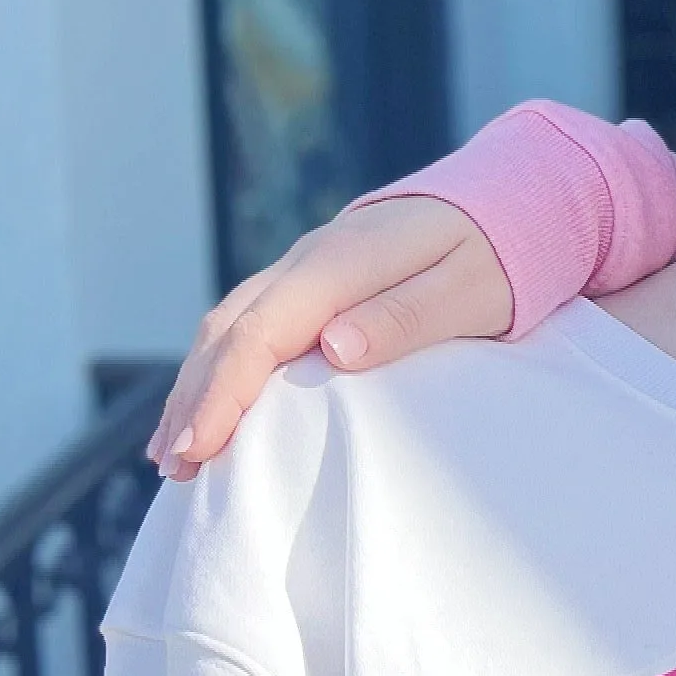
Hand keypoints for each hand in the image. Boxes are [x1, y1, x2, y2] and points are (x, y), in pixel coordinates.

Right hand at [152, 195, 514, 472]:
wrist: (500, 206)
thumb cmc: (495, 259)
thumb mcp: (467, 292)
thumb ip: (404, 318)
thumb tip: (335, 348)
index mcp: (338, 265)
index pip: (259, 334)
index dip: (222, 393)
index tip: (200, 447)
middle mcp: (307, 264)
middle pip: (227, 334)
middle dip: (194, 401)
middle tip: (175, 469)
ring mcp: (303, 272)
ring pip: (227, 330)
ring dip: (196, 389)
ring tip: (175, 454)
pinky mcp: (311, 286)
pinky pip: (249, 328)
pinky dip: (220, 370)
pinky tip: (208, 407)